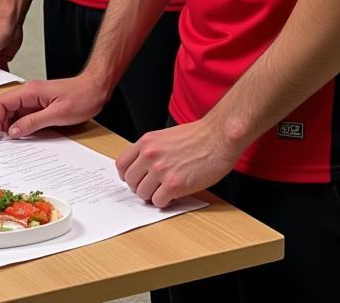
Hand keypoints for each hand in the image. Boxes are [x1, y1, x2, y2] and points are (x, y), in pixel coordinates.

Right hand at [0, 75, 105, 140]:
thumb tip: (13, 131)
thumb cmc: (81, 97)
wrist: (96, 89)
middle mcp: (29, 93)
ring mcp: (34, 98)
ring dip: (7, 125)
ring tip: (6, 140)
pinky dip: (18, 124)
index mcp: (30, 91)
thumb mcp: (57, 114)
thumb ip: (33, 122)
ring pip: (12, 111)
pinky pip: (23, 114)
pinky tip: (20, 134)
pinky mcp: (40, 104)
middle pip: (4, 106)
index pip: (1, 102)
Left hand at [116, 117, 241, 208]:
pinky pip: (158, 201)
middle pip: (130, 181)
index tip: (135, 180)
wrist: (217, 137)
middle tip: (151, 189)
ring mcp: (161, 170)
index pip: (121, 163)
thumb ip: (152, 150)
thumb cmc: (197, 136)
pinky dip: (165, 202)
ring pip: (142, 193)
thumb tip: (143, 168)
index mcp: (146, 142)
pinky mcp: (174, 184)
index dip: (127, 175)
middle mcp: (149, 155)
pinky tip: (174, 195)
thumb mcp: (165, 136)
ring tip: (164, 192)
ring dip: (152, 196)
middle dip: (140, 187)